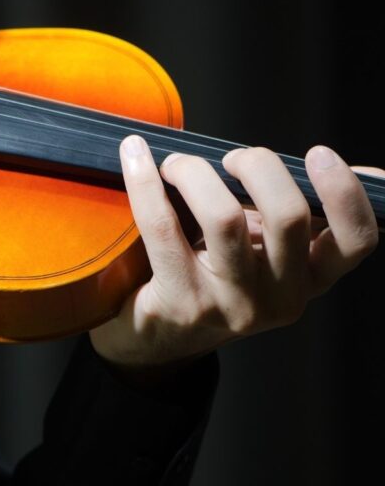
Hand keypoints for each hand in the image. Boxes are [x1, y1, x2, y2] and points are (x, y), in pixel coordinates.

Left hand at [89, 135, 379, 381]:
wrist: (157, 336)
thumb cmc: (213, 275)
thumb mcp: (266, 251)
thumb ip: (295, 213)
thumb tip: (355, 167)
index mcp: (311, 278)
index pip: (354, 241)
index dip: (345, 193)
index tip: (318, 153)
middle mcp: (281, 297)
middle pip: (288, 215)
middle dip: (257, 166)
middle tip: (229, 158)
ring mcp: (231, 305)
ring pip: (225, 217)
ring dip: (196, 172)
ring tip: (176, 164)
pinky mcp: (182, 303)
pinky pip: (162, 228)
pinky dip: (145, 183)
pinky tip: (134, 157)